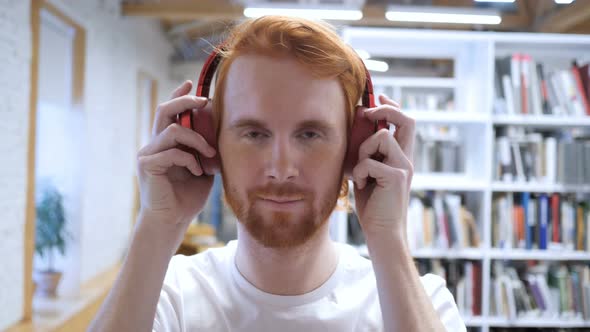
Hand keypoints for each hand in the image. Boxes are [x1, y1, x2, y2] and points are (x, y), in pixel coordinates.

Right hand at [136, 81, 215, 225]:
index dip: (179, 96)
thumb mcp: (202, 168)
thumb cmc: (188, 196)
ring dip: (197, 140)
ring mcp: (148, 153)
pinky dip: (190, 160)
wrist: (172, 220)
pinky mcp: (147, 165)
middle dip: (185, 101)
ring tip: (208, 154)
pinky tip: (198, 171)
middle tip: (204, 100)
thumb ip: (205, 150)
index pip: (169, 113)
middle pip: (165, 111)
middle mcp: (154, 144)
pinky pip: (172, 152)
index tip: (191, 84)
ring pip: (174, 131)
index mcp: (166, 143)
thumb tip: (221, 132)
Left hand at [351, 94, 414, 240]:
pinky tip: (362, 185)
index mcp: (401, 158)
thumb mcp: (367, 174)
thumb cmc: (373, 206)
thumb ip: (366, 155)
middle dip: (386, 108)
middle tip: (367, 111)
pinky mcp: (397, 177)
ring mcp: (404, 167)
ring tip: (361, 172)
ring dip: (364, 150)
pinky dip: (360, 172)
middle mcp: (407, 159)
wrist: (382, 233)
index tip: (378, 96)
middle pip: (407, 119)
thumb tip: (356, 132)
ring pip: (382, 136)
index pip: (404, 123)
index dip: (392, 106)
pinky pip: (370, 161)